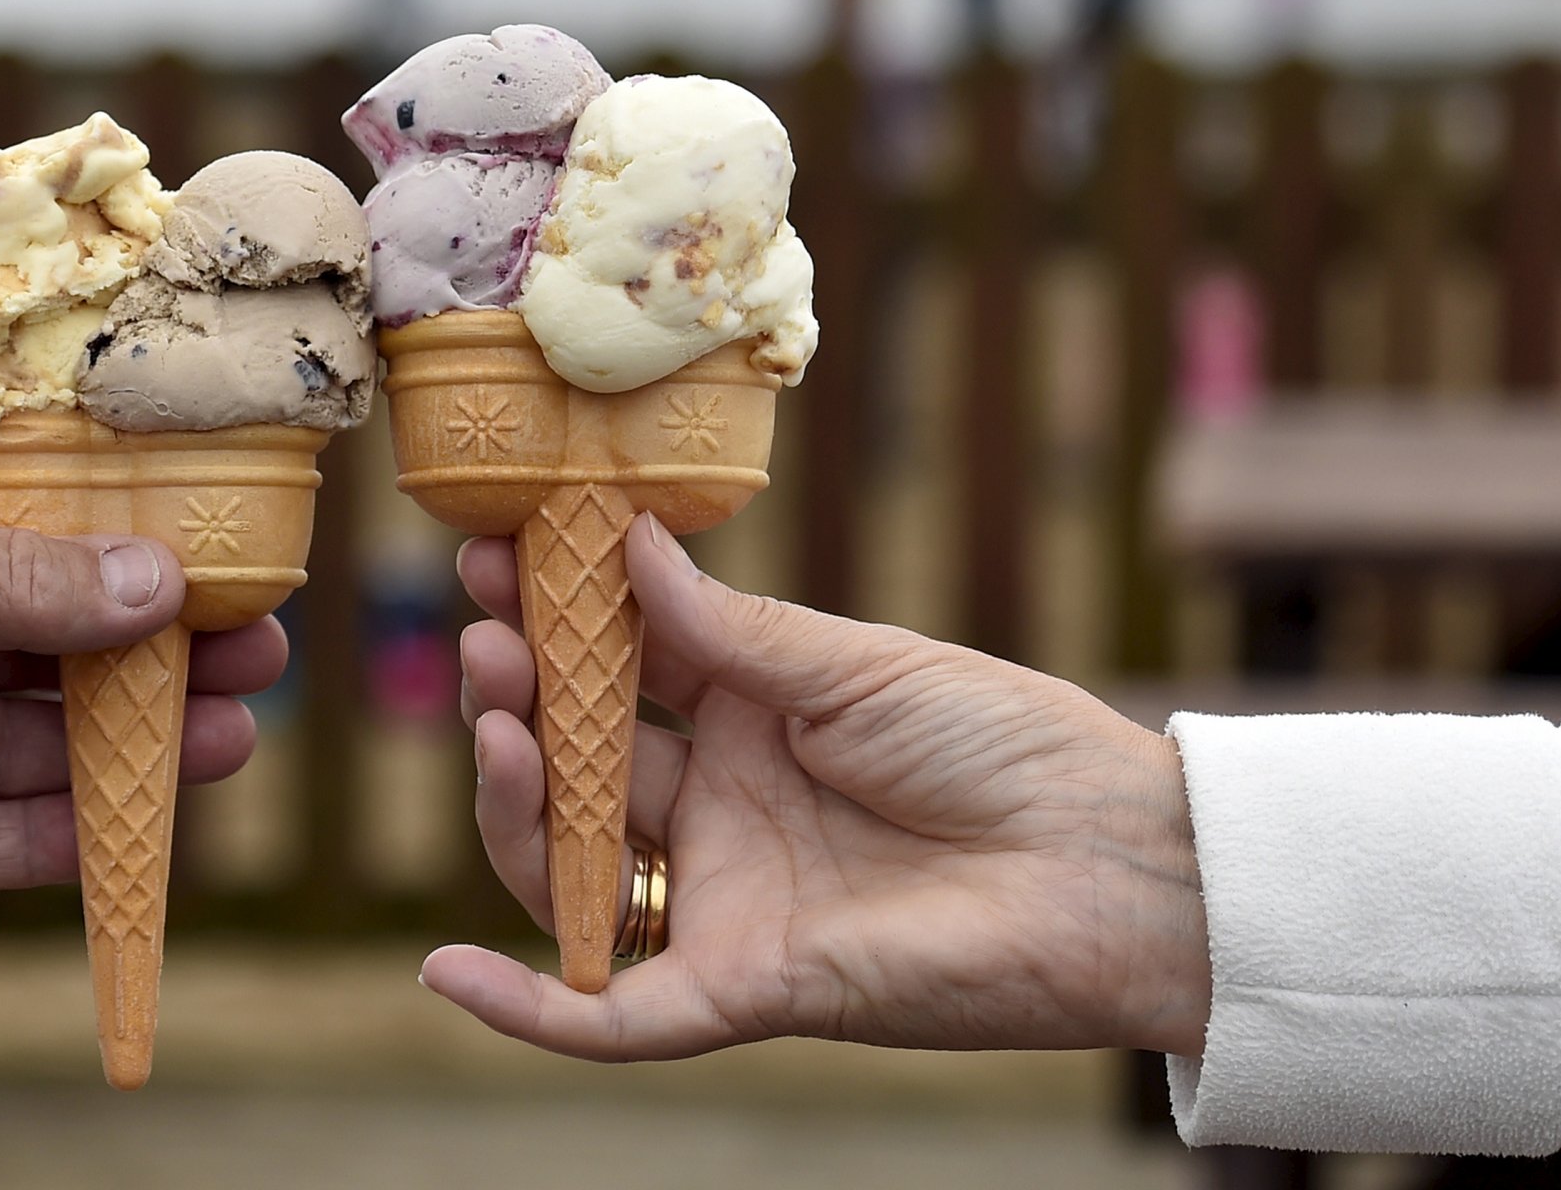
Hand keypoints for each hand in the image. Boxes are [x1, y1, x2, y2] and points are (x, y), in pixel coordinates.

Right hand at [419, 514, 1208, 1060]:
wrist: (1114, 862)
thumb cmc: (1003, 743)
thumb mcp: (853, 666)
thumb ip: (725, 632)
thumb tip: (615, 546)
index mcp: (743, 716)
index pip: (613, 665)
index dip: (546, 613)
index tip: (490, 548)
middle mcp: (714, 808)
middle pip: (573, 760)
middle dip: (519, 694)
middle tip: (486, 633)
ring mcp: (721, 898)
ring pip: (569, 868)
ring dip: (511, 803)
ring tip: (497, 719)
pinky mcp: (744, 987)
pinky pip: (615, 1015)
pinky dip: (527, 1009)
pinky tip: (445, 972)